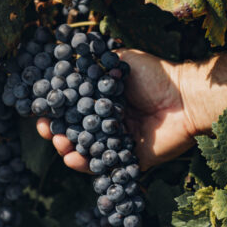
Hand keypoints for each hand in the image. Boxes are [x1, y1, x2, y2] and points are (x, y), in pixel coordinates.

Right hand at [36, 49, 198, 171]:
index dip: (55, 107)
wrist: (185, 99)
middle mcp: (109, 121)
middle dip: (56, 131)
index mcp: (105, 100)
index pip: (74, 106)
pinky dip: (87, 165)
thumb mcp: (122, 60)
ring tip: (59, 144)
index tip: (41, 108)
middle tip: (45, 129)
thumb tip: (67, 61)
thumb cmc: (156, 76)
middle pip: (75, 130)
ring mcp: (118, 141)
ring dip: (68, 149)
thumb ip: (96, 63)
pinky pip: (104, 166)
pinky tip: (73, 159)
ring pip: (86, 150)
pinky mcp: (129, 159)